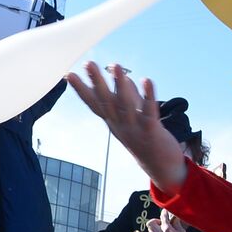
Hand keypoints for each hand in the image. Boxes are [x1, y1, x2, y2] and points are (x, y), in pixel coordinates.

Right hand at [66, 63, 187, 190]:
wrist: (162, 168)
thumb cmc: (147, 139)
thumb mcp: (135, 118)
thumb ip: (131, 98)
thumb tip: (126, 78)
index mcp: (113, 122)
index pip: (94, 104)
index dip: (82, 90)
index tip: (69, 74)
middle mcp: (120, 125)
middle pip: (106, 101)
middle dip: (97, 82)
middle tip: (88, 63)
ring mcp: (135, 129)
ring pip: (125, 105)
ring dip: (120, 84)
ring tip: (115, 66)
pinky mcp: (152, 131)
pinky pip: (149, 112)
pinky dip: (148, 95)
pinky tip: (147, 79)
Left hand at [147, 211, 195, 231]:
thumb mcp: (181, 231)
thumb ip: (176, 223)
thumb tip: (174, 217)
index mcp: (168, 231)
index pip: (163, 218)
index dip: (164, 213)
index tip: (165, 211)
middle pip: (150, 223)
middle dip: (155, 221)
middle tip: (161, 223)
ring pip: (150, 230)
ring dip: (155, 228)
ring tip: (163, 230)